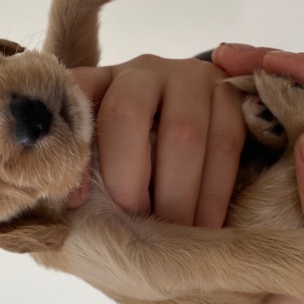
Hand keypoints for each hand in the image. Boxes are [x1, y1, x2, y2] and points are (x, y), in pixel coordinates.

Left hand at [66, 55, 245, 227]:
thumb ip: (84, 166)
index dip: (73, 149)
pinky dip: (213, 193)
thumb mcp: (106, 151)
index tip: (76, 203)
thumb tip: (72, 205)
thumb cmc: (138, 150)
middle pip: (127, 112)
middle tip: (133, 221)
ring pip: (183, 132)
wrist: (200, 122)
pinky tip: (205, 226)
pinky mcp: (231, 92)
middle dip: (127, 177)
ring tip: (171, 232)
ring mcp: (190, 76)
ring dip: (176, 194)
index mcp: (99, 81)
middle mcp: (142, 70)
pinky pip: (225, 142)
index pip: (75, 98)